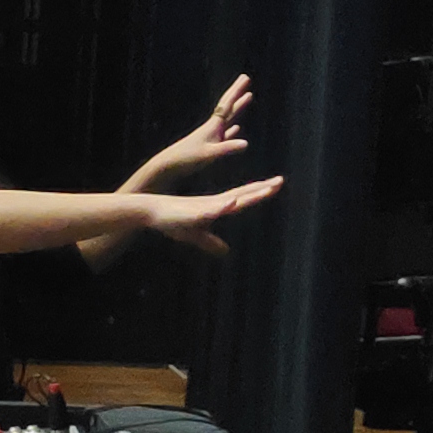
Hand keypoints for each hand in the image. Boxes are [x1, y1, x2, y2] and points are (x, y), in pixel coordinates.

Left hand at [131, 74, 255, 188]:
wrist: (168, 167)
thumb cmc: (186, 159)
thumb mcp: (209, 155)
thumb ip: (227, 148)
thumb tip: (246, 143)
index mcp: (213, 126)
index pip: (227, 105)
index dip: (237, 91)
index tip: (245, 77)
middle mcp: (212, 127)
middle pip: (228, 107)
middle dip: (238, 93)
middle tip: (246, 79)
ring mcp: (211, 136)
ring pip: (228, 118)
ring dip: (238, 108)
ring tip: (247, 98)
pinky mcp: (209, 146)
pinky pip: (225, 134)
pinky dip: (232, 130)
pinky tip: (236, 128)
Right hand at [138, 173, 282, 254]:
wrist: (152, 212)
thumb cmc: (173, 221)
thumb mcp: (196, 235)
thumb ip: (211, 242)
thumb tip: (226, 252)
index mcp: (217, 206)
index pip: (243, 198)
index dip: (259, 192)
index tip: (276, 184)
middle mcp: (215, 203)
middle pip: (243, 194)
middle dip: (262, 189)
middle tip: (280, 181)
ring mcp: (206, 206)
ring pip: (232, 200)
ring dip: (248, 195)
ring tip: (265, 189)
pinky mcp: (195, 212)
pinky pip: (211, 209)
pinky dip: (222, 206)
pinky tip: (232, 202)